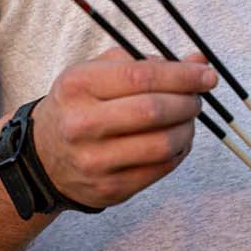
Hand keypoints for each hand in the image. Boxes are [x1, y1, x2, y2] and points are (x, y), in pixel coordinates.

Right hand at [30, 47, 215, 210]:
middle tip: (197, 98)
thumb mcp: (97, 73)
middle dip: (188, 102)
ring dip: (188, 129)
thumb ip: (146, 63)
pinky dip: (178, 151)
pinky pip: (161, 169)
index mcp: (78, 86)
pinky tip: (176, 140)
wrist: (44, 159)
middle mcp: (81, 124)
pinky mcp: (110, 189)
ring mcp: (95, 161)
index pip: (141, 76)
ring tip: (187, 120)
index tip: (206, 74)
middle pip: (154, 111)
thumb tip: (199, 62)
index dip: (183, 75)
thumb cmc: (79, 107)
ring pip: (163, 144)